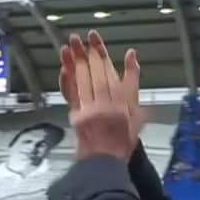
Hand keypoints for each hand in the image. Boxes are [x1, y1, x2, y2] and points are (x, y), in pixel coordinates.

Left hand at [60, 31, 141, 160]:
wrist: (105, 162)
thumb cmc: (122, 140)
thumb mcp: (136, 112)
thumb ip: (133, 83)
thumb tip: (132, 56)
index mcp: (121, 103)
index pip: (109, 72)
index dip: (101, 53)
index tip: (94, 39)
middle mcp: (104, 105)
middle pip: (94, 74)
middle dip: (85, 54)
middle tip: (78, 37)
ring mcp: (88, 111)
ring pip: (81, 82)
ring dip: (74, 63)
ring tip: (69, 46)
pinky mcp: (76, 117)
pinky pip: (71, 95)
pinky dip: (66, 80)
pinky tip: (63, 68)